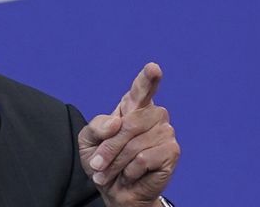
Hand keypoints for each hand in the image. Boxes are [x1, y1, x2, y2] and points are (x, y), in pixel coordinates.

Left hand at [78, 63, 179, 206]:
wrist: (115, 191)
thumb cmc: (103, 161)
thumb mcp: (88, 142)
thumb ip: (96, 127)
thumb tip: (117, 122)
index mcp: (133, 106)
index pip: (142, 87)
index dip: (148, 78)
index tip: (153, 68)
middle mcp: (152, 114)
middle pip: (129, 124)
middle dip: (109, 148)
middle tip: (98, 165)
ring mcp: (165, 131)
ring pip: (135, 144)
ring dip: (117, 163)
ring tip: (112, 172)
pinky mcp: (172, 151)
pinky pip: (144, 158)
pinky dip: (131, 170)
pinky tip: (132, 174)